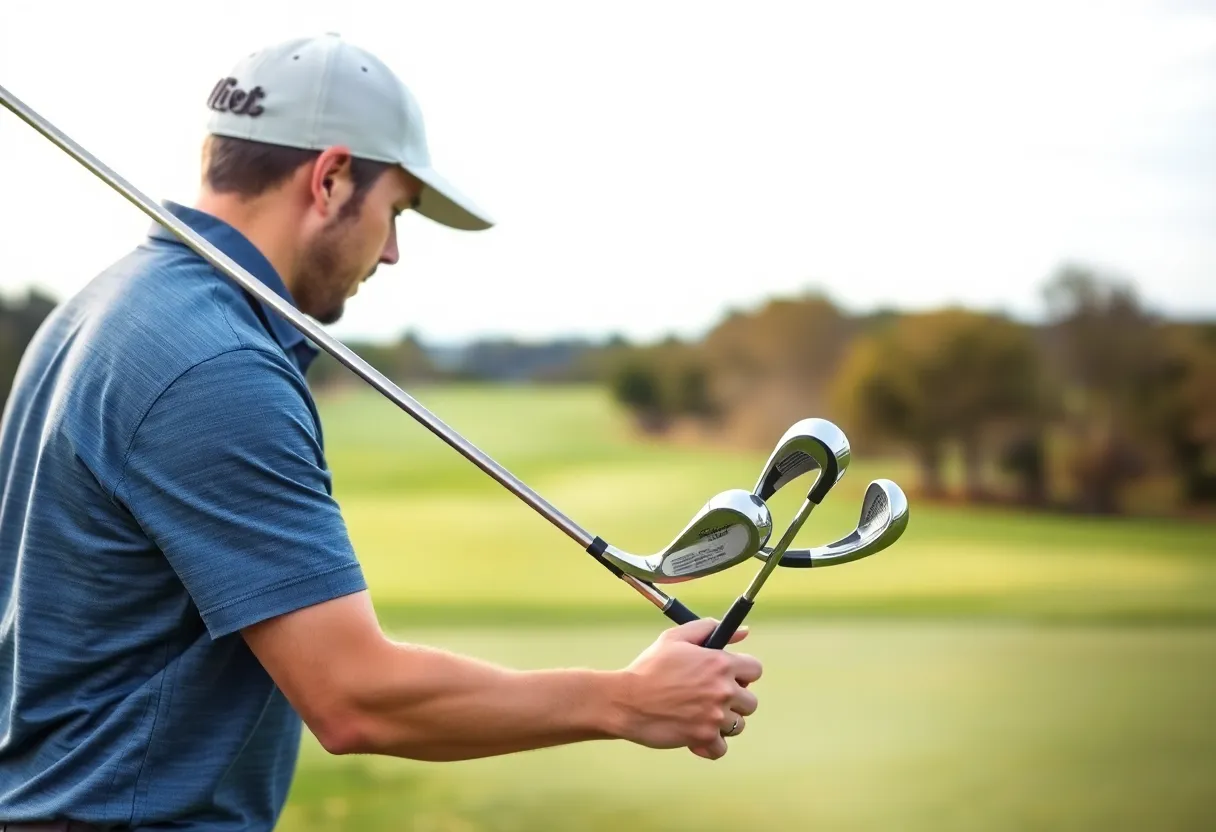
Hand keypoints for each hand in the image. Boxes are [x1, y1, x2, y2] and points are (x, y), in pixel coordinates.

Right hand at [614, 618, 761, 759]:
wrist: (624, 700)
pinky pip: (721, 748)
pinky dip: (710, 745)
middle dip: (734, 701)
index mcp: (719, 663)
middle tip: (709, 698)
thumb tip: (743, 632)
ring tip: (699, 716)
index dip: (742, 674)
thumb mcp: (675, 638)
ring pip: (737, 725)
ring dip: (721, 723)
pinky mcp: (703, 737)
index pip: (754, 670)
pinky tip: (695, 735)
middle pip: (750, 702)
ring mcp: (714, 716)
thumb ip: (709, 628)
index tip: (728, 677)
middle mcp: (722, 689)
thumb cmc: (648, 668)